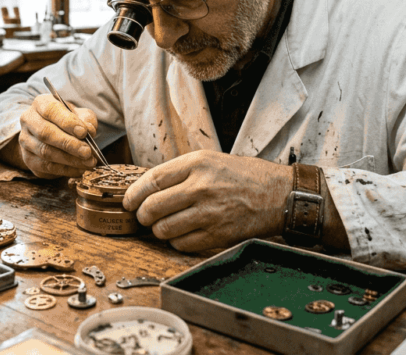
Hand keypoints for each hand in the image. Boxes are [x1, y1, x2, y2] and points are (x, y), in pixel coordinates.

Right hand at [17, 94, 97, 178]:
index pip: (51, 111)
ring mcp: (26, 141)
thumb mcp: (79, 114)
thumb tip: (89, 131)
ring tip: (88, 162)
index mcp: (40, 103)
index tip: (84, 132)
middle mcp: (29, 120)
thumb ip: (86, 119)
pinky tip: (80, 169)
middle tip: (87, 152)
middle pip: (45, 133)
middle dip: (69, 144)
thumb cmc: (67, 121)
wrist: (51, 133)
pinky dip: (65, 170)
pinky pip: (46, 167)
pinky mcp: (28, 159)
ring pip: (45, 152)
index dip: (67, 122)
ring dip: (69, 159)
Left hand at [123, 151, 292, 251]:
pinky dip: (176, 242)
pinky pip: (182, 244)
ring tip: (163, 225)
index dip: (133, 194)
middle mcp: (201, 187)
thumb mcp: (210, 160)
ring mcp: (209, 213)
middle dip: (142, 215)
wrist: (277, 194)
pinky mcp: (217, 234)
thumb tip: (145, 188)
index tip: (128, 201)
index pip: (152, 180)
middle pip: (152, 207)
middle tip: (144, 216)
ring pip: (164, 229)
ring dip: (158, 230)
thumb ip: (179, 172)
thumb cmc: (242, 176)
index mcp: (197, 164)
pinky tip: (182, 234)